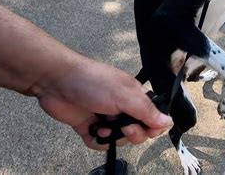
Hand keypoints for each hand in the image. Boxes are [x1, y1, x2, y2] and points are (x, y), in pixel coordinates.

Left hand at [34, 57, 172, 149]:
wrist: (57, 81)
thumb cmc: (92, 81)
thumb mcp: (125, 96)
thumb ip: (147, 111)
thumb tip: (168, 121)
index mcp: (135, 97)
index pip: (153, 118)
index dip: (152, 127)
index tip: (147, 128)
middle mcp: (123, 108)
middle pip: (139, 132)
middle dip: (133, 134)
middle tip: (124, 127)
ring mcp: (107, 117)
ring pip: (120, 139)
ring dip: (113, 137)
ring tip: (103, 126)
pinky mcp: (90, 126)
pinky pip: (100, 143)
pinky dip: (97, 140)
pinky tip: (93, 130)